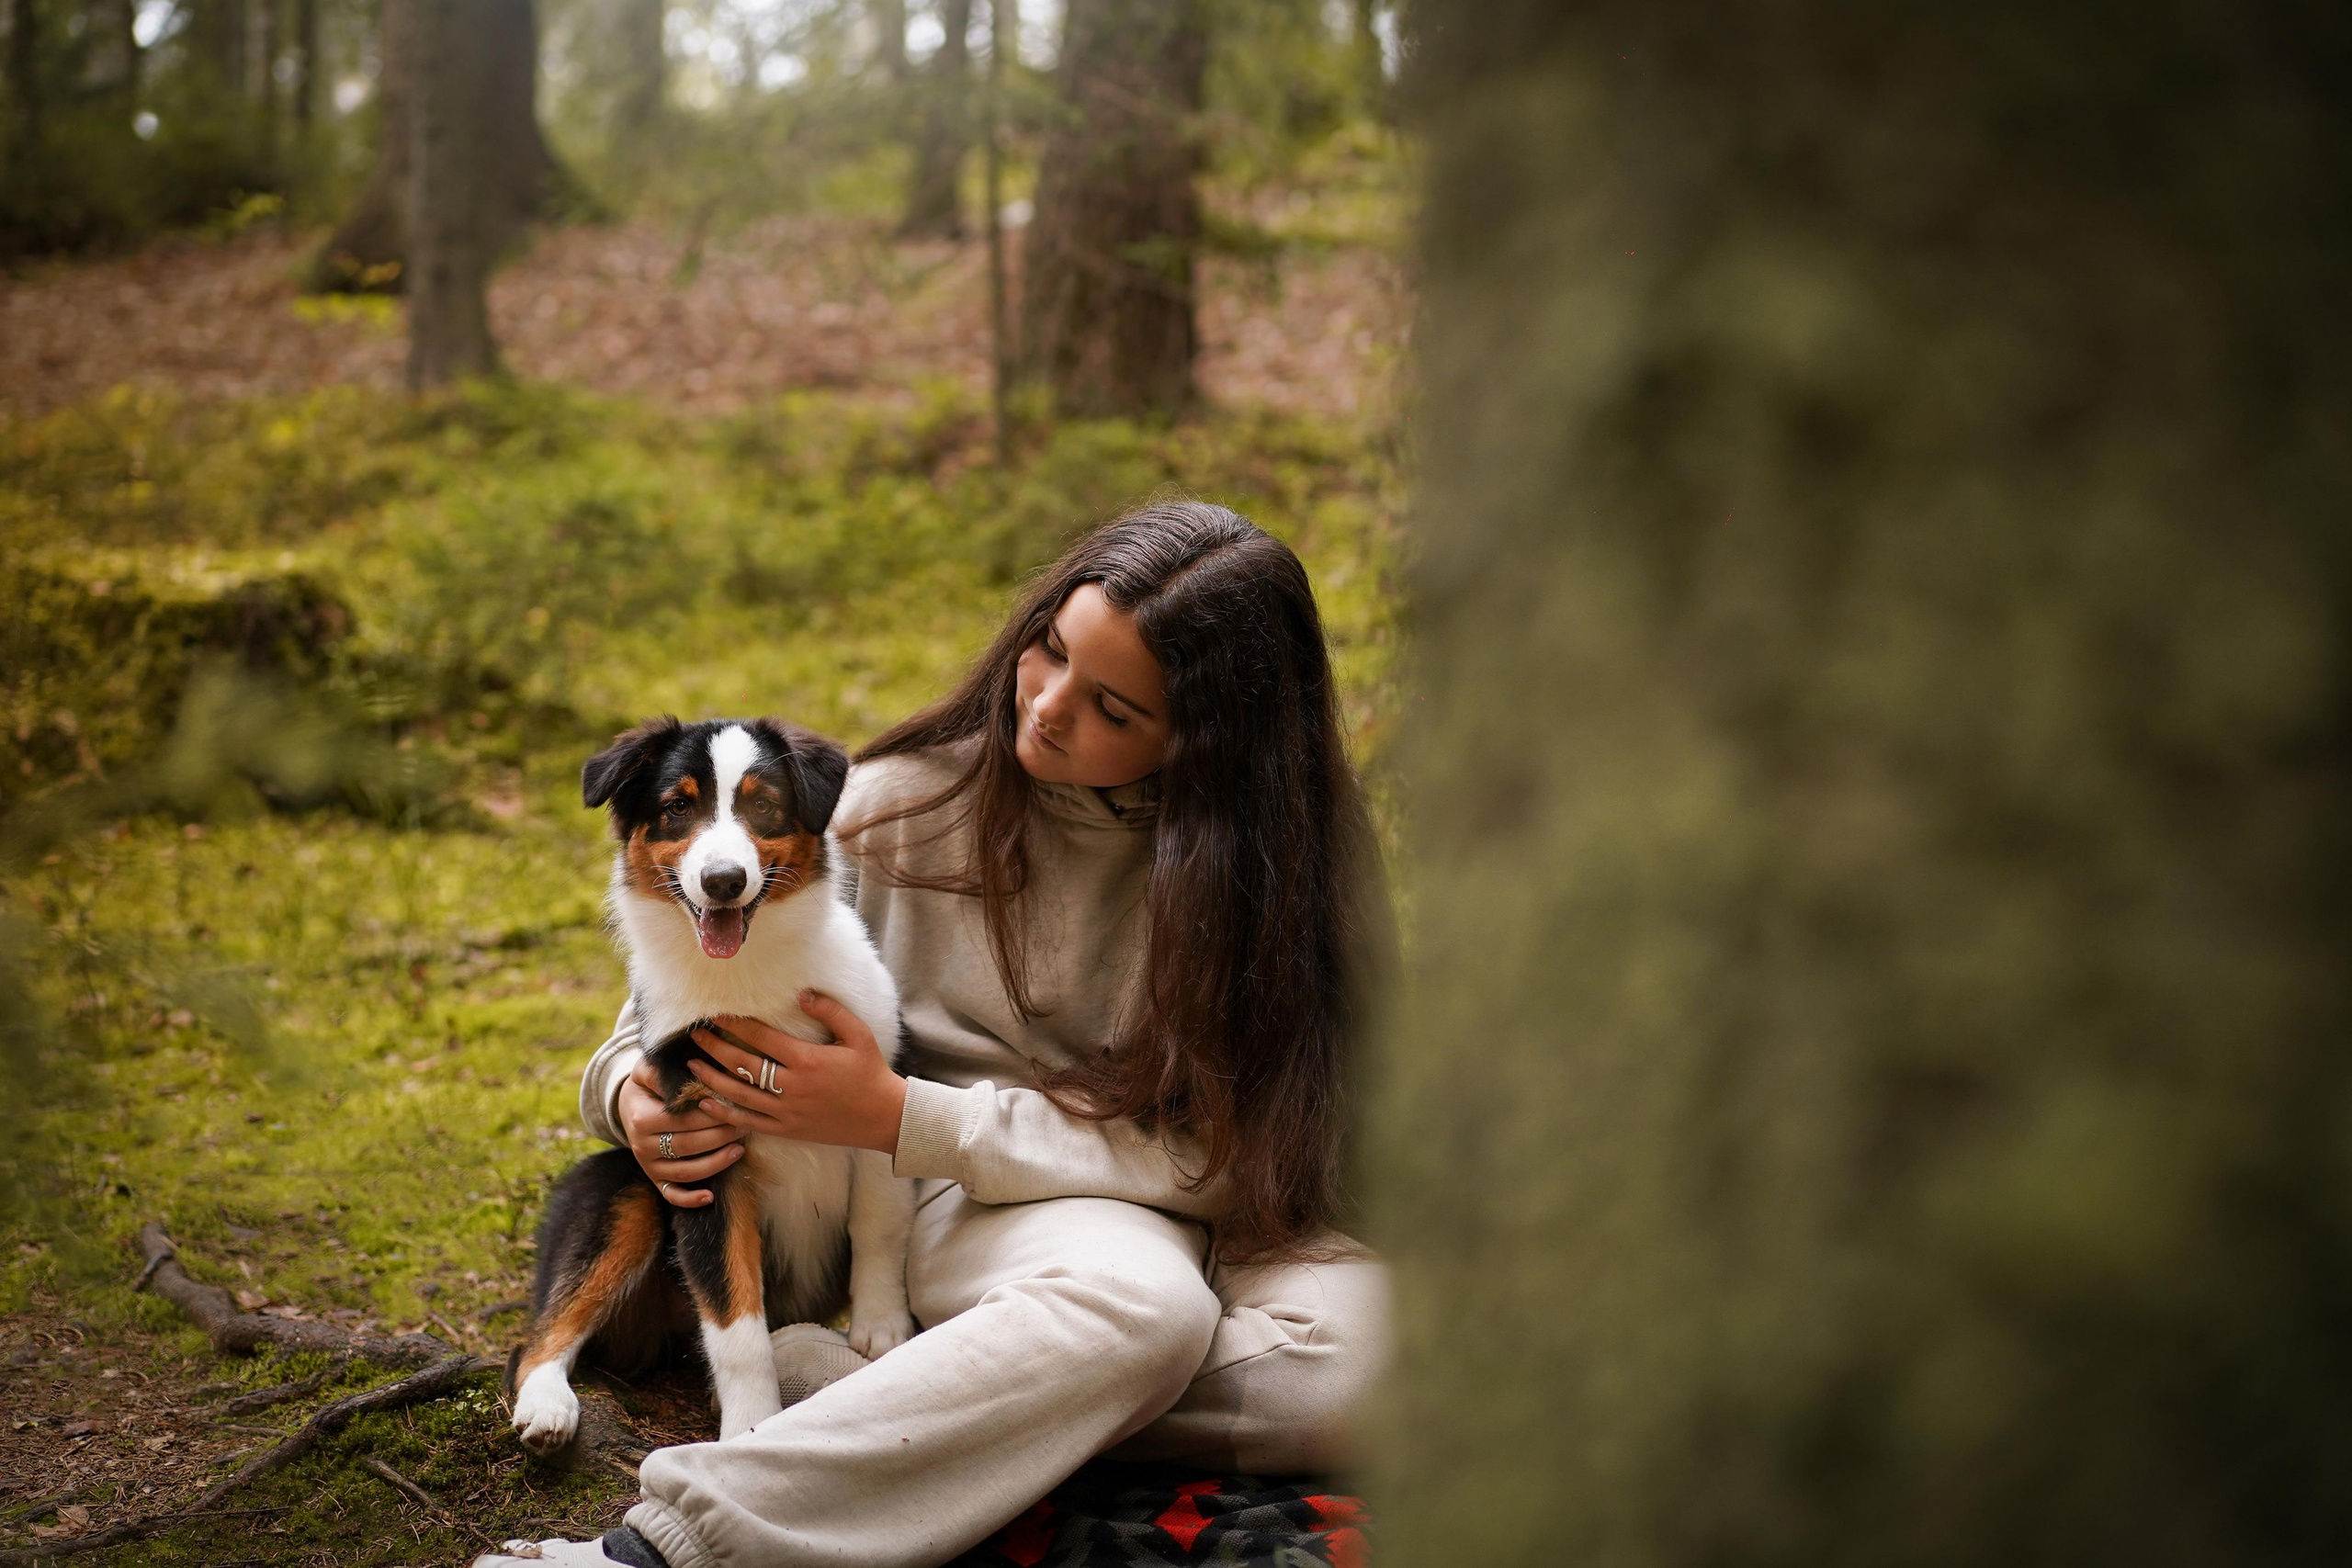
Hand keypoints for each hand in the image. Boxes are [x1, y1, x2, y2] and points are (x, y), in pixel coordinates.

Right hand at [619, 1056, 745, 1207]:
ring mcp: (649, 1165)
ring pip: (685, 1172)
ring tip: (739, 1150)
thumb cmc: (647, 1084)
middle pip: (688, 1145)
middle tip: (745, 1125)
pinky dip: (690, 1199)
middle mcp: (642, 1146)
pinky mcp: (655, 1178)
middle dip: (720, 1136)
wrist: (628, 1106)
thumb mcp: (647, 1069)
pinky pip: (672, 1194)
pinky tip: (711, 1196)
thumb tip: (688, 1072)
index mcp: (642, 1118)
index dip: (711, 1115)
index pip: (683, 1120)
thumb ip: (661, 1071)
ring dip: (715, 1164)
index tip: (734, 1105)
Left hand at [688, 991, 907, 1156]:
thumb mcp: (858, 1034)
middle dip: (714, 1047)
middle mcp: (792, 1086)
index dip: (734, 1024)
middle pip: (742, 1064)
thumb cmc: (871, 1072)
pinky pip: (748, 1122)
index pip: (760, 1038)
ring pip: (738, 1094)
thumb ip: (830, 1011)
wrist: (882, 1117)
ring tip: (693, 1065)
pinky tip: (706, 1103)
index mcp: (807, 1060)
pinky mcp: (787, 1129)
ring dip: (712, 1078)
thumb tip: (801, 994)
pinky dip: (724, 1113)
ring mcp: (787, 1111)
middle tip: (695, 1035)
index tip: (716, 1014)